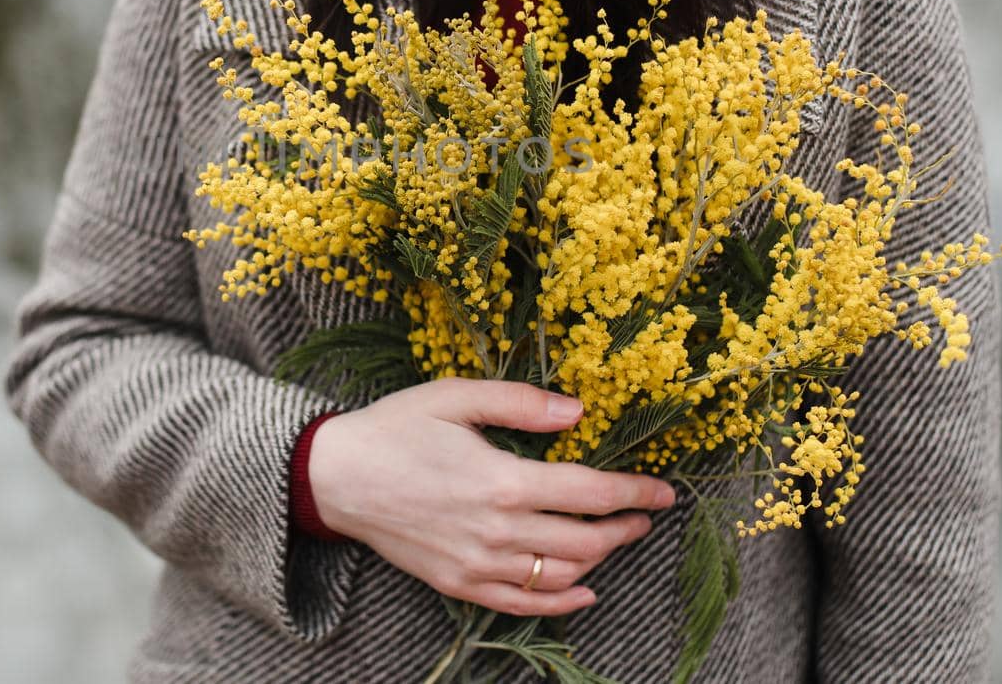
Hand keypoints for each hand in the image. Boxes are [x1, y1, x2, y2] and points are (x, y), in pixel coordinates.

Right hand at [305, 378, 675, 616]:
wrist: (337, 477)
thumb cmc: (396, 428)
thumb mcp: (456, 396)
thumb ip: (521, 403)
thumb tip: (578, 411)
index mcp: (502, 480)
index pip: (590, 494)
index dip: (635, 493)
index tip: (664, 491)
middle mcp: (496, 531)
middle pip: (585, 540)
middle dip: (625, 528)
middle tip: (644, 514)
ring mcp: (478, 564)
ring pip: (560, 574)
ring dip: (599, 559)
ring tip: (616, 538)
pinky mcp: (459, 584)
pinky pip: (522, 605)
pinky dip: (561, 603)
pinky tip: (584, 591)